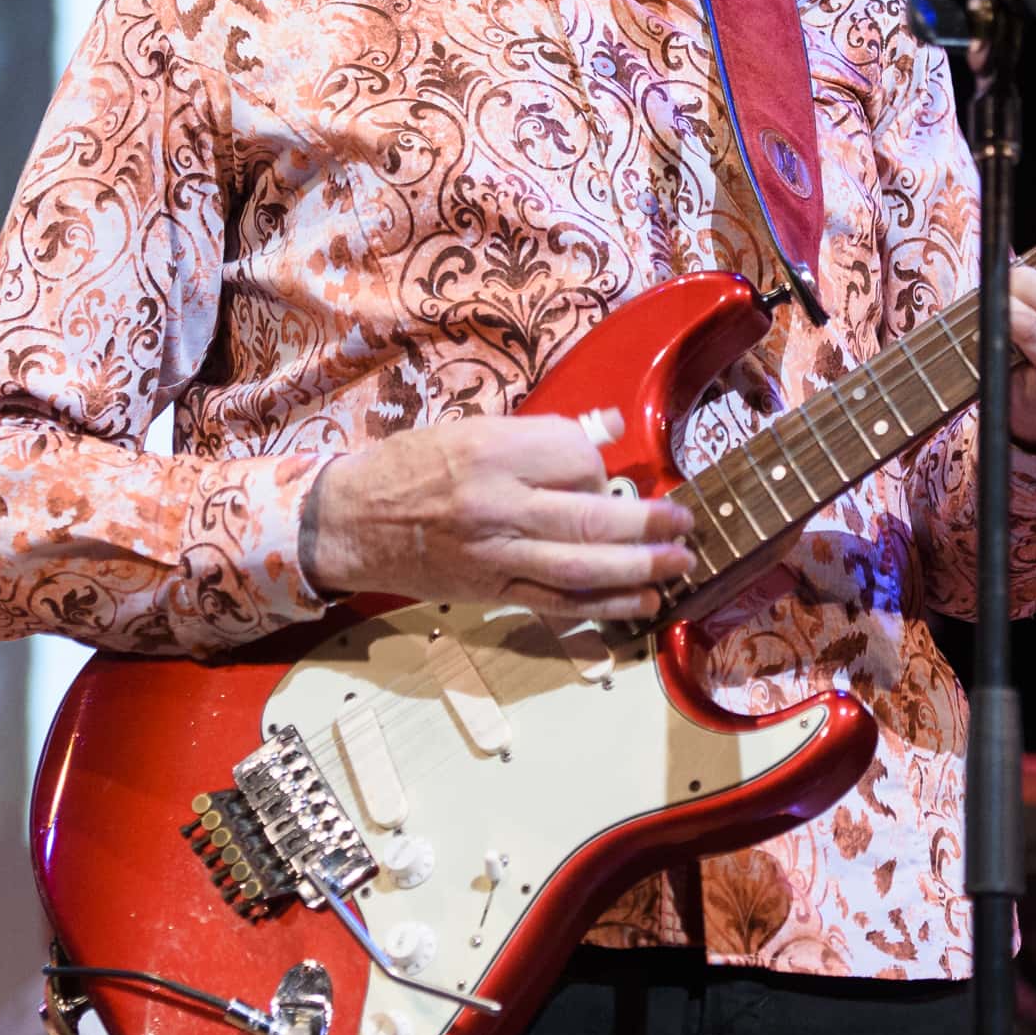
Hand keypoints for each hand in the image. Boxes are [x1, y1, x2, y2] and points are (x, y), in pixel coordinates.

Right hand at [305, 415, 693, 620]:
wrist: (351, 523)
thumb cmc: (411, 467)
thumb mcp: (471, 429)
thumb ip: (543, 434)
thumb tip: (612, 427)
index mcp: (490, 452)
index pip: (574, 457)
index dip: (602, 464)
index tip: (606, 468)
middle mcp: (496, 505)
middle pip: (590, 518)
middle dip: (648, 524)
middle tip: (684, 523)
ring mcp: (495, 555)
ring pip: (582, 568)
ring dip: (641, 568)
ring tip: (680, 563)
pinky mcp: (492, 593)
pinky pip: (559, 604)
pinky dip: (607, 606)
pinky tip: (644, 601)